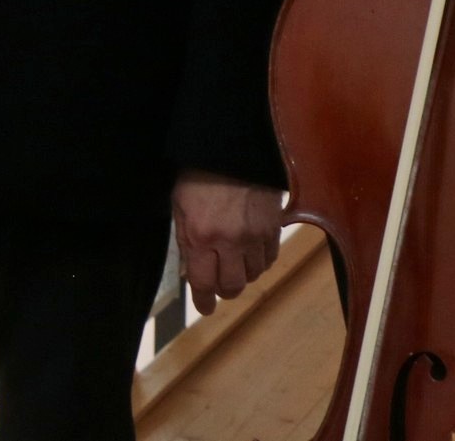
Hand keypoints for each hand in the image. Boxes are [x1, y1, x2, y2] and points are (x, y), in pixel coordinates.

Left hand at [171, 170, 285, 313]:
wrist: (232, 146)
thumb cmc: (197, 174)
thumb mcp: (180, 207)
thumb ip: (187, 241)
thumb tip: (193, 270)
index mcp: (201, 236)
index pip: (204, 283)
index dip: (203, 300)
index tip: (204, 307)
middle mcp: (230, 241)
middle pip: (233, 286)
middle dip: (224, 290)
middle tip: (220, 284)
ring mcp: (255, 235)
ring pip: (254, 274)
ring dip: (243, 274)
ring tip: (235, 262)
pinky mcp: (274, 227)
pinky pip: (270, 258)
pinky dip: (260, 260)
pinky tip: (251, 251)